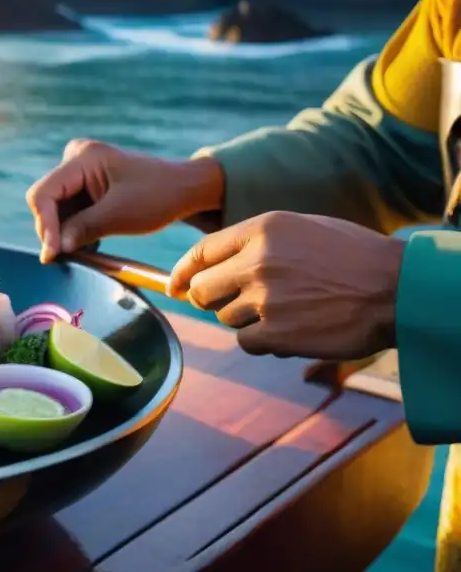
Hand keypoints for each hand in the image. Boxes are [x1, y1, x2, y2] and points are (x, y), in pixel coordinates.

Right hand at [26, 139, 224, 262]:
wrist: (184, 189)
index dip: (45, 225)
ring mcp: (80, 173)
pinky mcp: (86, 187)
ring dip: (65, 233)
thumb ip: (82, 229)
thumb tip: (52, 250)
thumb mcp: (119, 215)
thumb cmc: (158, 196)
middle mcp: (76, 160)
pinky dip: (76, 230)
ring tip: (80, 253)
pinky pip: (70, 211)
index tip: (52, 255)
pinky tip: (89, 245)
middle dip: (54, 230)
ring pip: (57, 210)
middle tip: (63, 259)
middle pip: (47, 201)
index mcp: (83, 158)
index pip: (44, 194)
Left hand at [167, 211, 405, 359]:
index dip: (182, 272)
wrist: (397, 289)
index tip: (174, 286)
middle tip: (238, 303)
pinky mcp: (275, 332)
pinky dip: (263, 341)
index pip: (202, 252)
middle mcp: (256, 260)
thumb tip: (214, 267)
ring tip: (288, 311)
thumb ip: (256, 243)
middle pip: (203, 290)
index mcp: (261, 228)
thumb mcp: (302, 229)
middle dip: (213, 300)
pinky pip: (247, 342)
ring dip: (247, 320)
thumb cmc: (353, 256)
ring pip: (226, 318)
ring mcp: (264, 298)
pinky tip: (293, 330)